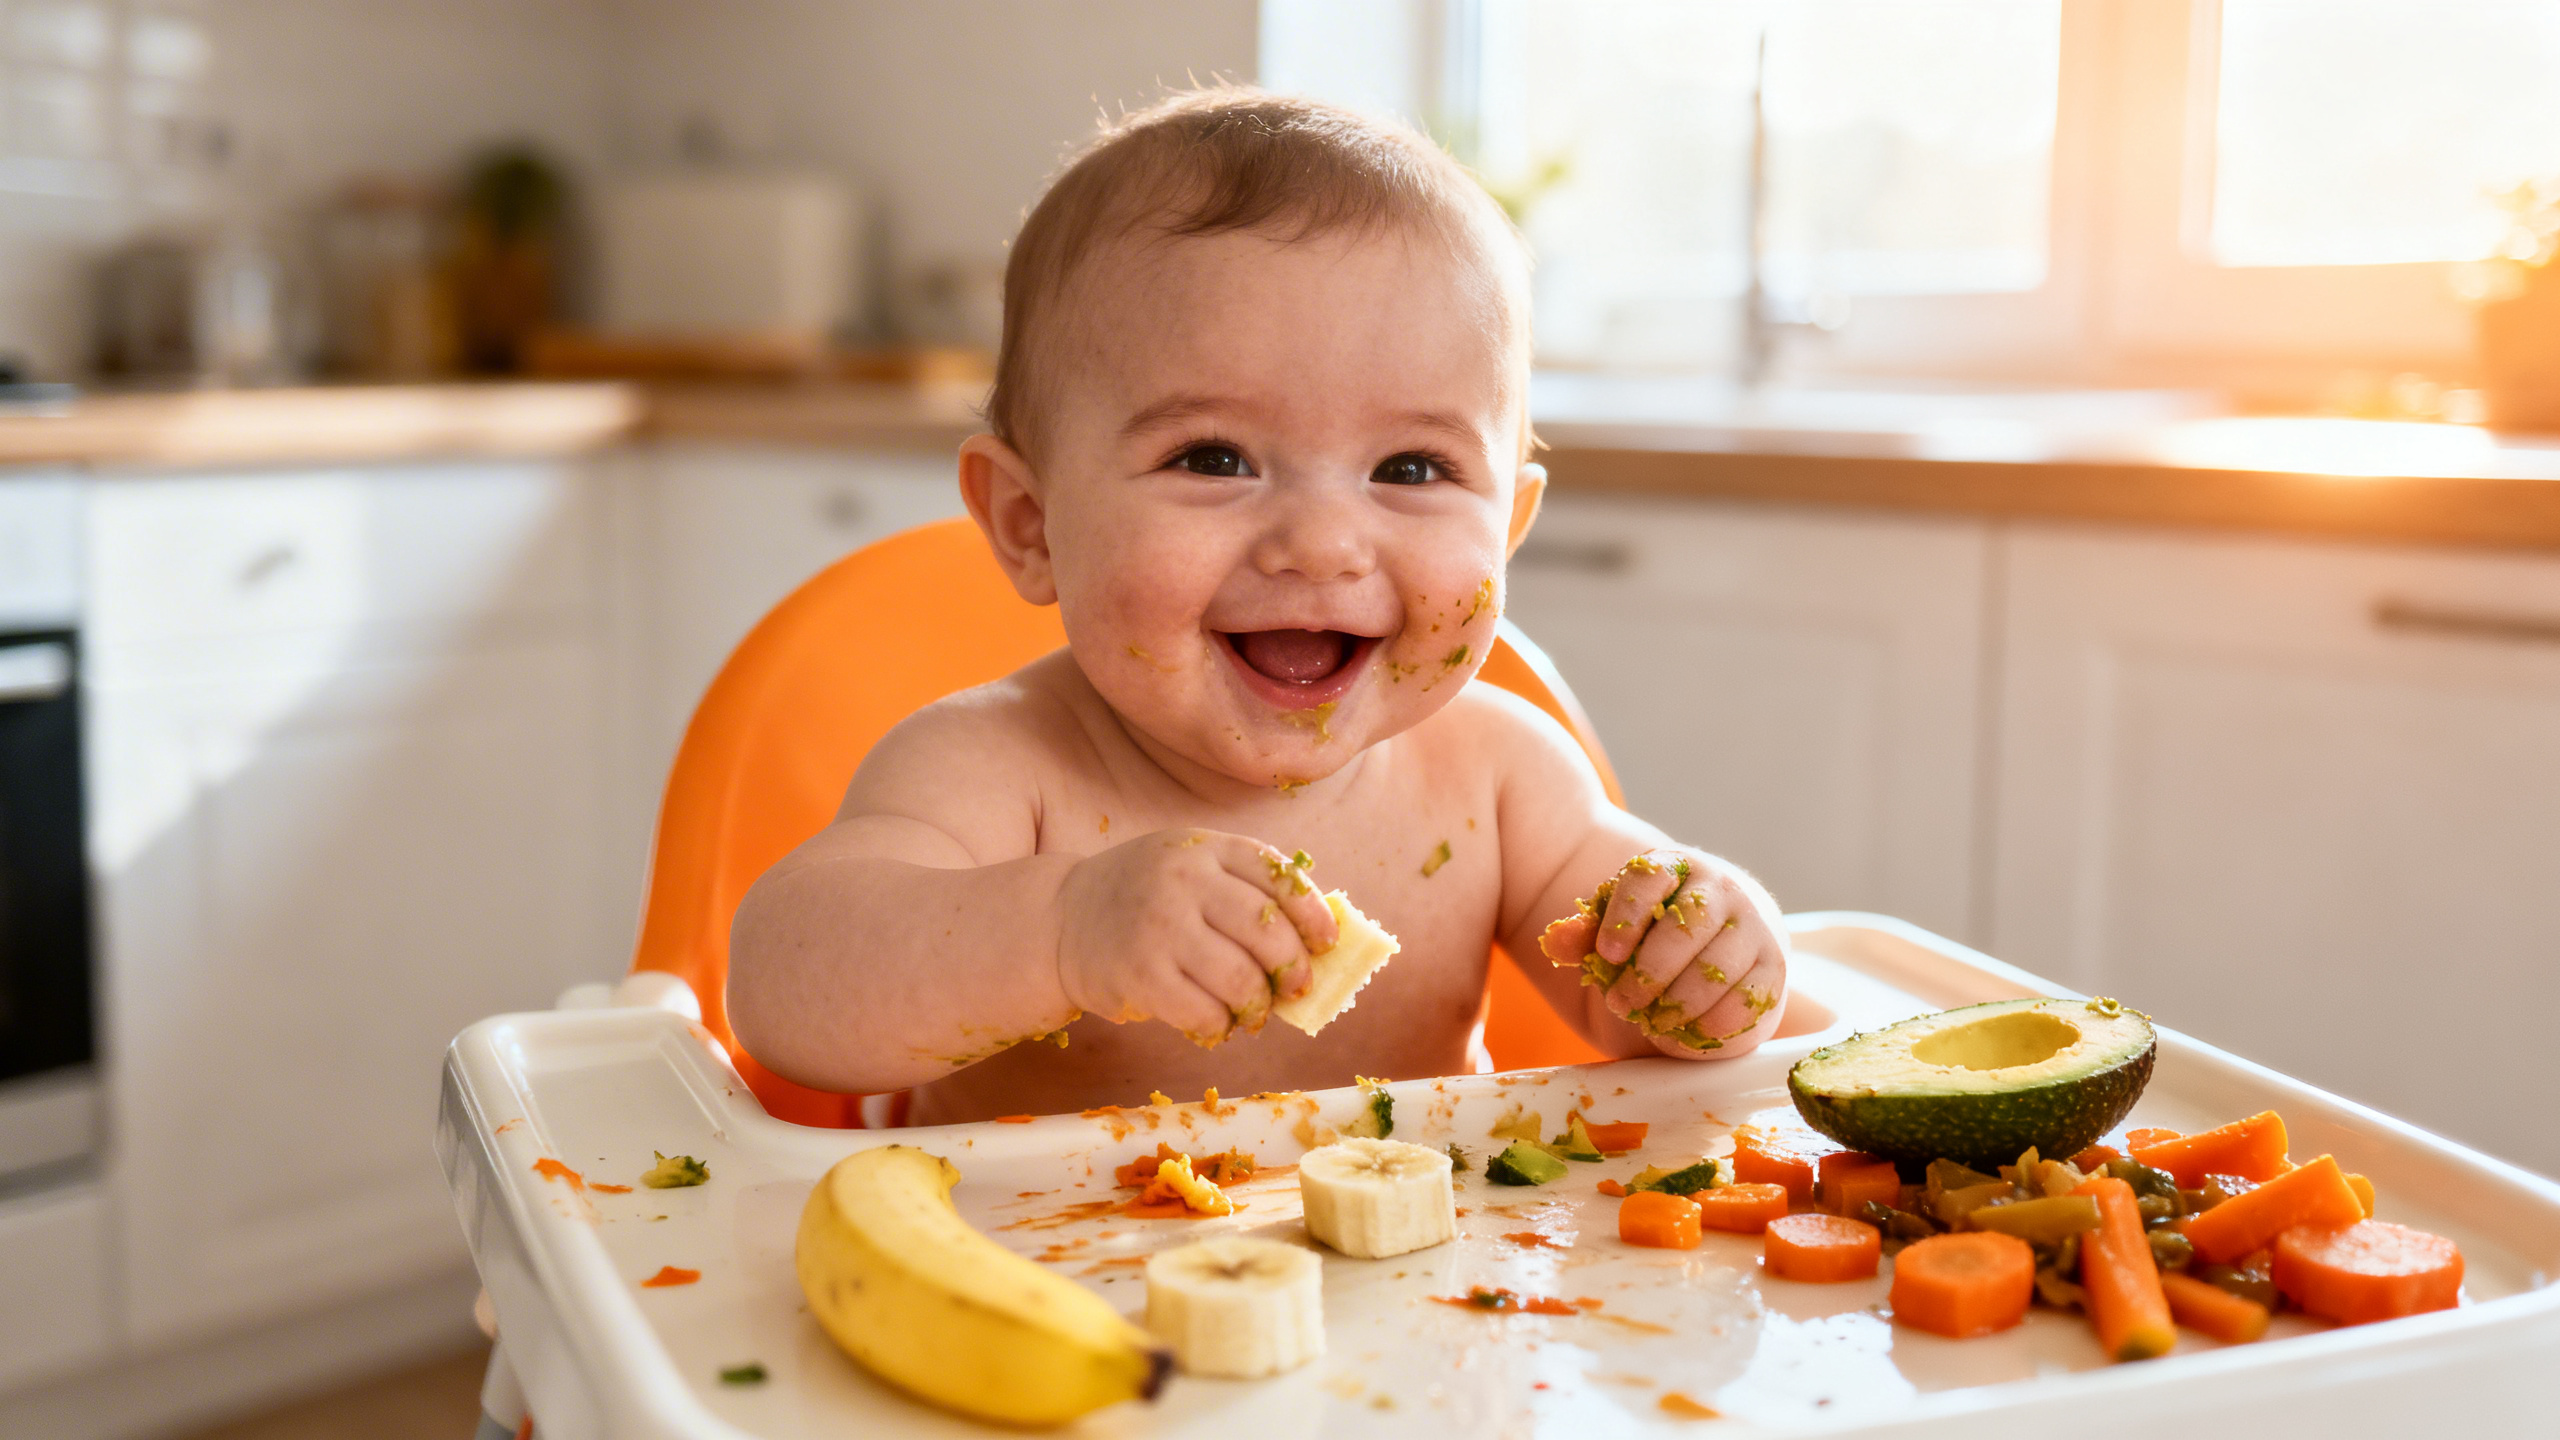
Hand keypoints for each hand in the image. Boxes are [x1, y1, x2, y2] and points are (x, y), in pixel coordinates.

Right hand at [1054, 828, 1340, 1046]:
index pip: (1280, 878)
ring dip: (1258, 1005)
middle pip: (1268, 933)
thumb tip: (1317, 945)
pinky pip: (1205, 1013)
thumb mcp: (1190, 868)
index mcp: (1205, 847)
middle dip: (1293, 969)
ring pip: (1242, 980)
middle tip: (1296, 988)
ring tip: (1254, 1011)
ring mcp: (1160, 927)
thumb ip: (1243, 890)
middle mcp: (1184, 880)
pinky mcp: (1141, 975)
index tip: (1326, 943)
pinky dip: (1222, 1026)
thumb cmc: (1145, 899)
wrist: (1062, 918)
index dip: (1313, 915)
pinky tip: (1216, 1023)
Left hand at [1539, 848, 1786, 1056]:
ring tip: (1652, 1021)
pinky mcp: (1774, 966)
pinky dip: (1715, 1020)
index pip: (1648, 877)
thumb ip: (1586, 937)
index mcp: (1676, 866)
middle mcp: (1722, 887)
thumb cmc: (1658, 940)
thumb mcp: (1620, 933)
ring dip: (1678, 1002)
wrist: (1722, 952)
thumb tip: (1555, 941)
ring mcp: (1754, 925)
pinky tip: (1690, 1029)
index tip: (1607, 955)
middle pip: (1684, 926)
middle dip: (1647, 973)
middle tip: (1621, 1002)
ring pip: (1715, 966)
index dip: (1625, 915)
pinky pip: (1748, 997)